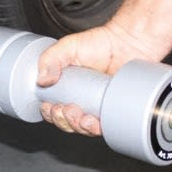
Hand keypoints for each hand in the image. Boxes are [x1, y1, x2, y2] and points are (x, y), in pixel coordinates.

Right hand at [35, 22, 165, 135]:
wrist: (129, 42)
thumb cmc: (101, 43)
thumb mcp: (68, 46)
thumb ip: (50, 59)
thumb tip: (41, 80)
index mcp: (67, 88)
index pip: (53, 109)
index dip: (50, 112)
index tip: (50, 106)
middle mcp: (82, 100)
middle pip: (66, 122)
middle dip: (62, 120)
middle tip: (65, 109)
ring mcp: (98, 106)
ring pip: (83, 128)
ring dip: (77, 126)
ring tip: (79, 115)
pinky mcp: (114, 110)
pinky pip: (103, 127)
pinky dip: (95, 129)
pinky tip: (93, 122)